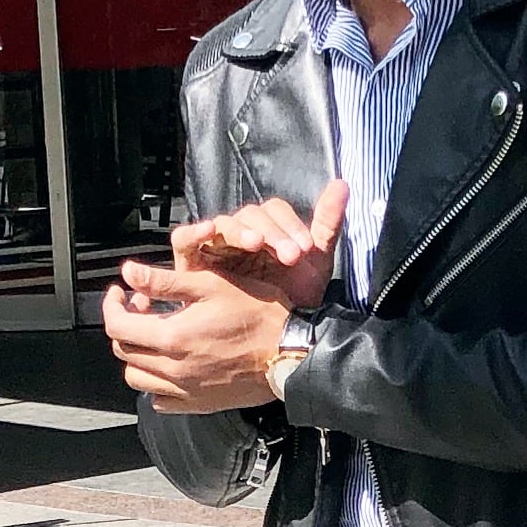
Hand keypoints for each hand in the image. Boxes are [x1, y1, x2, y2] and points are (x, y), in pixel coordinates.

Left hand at [102, 265, 288, 415]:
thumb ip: (165, 281)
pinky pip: (159, 399)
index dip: (112, 305)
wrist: (291, 353)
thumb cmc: (259, 314)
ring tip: (154, 335)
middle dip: (125, 325)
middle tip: (142, 306)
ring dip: (137, 354)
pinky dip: (155, 382)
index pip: (118, 325)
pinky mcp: (197, 403)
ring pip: (137, 378)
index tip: (121, 293)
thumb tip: (130, 273)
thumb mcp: (212, 285)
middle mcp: (173, 368)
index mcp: (172, 336)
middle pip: (124, 351)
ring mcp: (184, 390)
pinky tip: (170, 364)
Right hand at [170, 180, 347, 313]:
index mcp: (268, 233)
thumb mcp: (314, 264)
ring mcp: (215, 248)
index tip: (305, 250)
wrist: (272, 343)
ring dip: (239, 231)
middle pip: (250, 216)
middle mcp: (241, 236)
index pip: (275, 212)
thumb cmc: (290, 303)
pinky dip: (193, 232)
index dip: (290, 225)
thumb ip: (327, 224)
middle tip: (289, 256)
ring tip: (256, 243)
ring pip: (223, 225)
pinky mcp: (191, 264)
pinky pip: (184, 240)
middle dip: (272, 233)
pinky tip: (208, 229)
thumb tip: (342, 184)